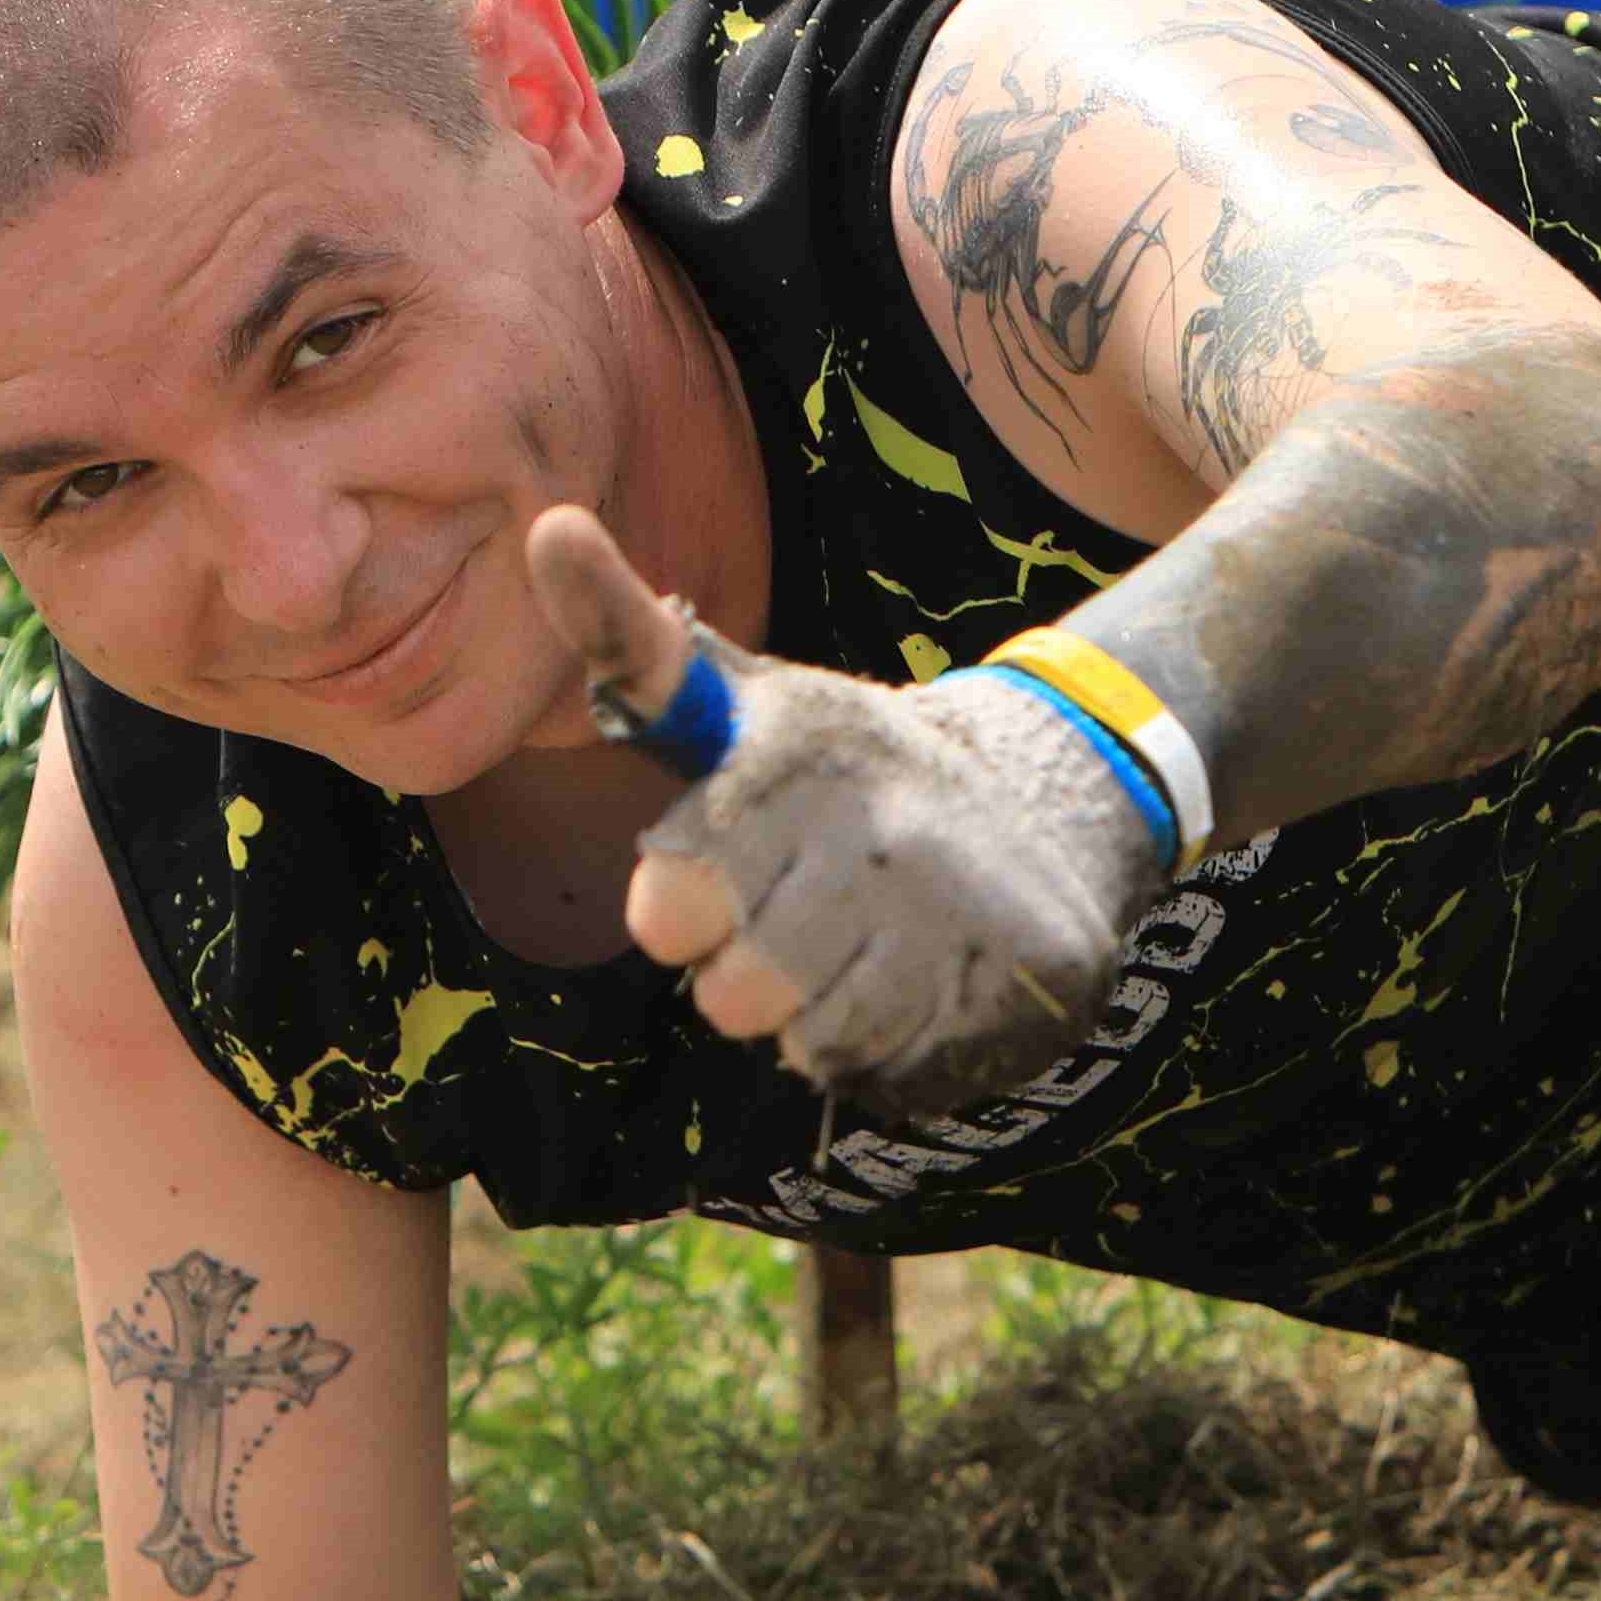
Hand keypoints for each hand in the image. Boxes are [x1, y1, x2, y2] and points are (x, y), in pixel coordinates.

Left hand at [527, 504, 1171, 1119]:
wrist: (1050, 797)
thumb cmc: (845, 771)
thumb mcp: (744, 700)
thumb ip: (633, 644)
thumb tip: (549, 528)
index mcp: (799, 757)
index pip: (675, 896)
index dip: (681, 908)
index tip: (702, 885)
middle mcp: (883, 832)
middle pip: (738, 995)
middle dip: (745, 973)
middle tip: (792, 918)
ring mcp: (962, 912)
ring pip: (818, 1038)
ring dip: (820, 1013)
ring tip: (858, 943)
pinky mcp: (1026, 981)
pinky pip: (900, 1072)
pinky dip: (894, 1046)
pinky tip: (919, 979)